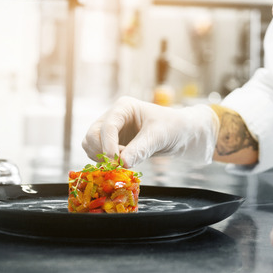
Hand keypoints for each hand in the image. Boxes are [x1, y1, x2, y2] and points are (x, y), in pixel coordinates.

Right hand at [81, 96, 218, 167]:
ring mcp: (111, 131)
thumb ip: (141, 149)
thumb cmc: (173, 127)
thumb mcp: (159, 136)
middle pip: (92, 135)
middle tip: (119, 164)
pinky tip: (123, 164)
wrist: (181, 135)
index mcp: (123, 107)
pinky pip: (97, 154)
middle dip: (103, 151)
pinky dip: (105, 162)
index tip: (116, 162)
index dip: (108, 145)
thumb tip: (122, 163)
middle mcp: (113, 117)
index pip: (107, 126)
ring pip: (91, 145)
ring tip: (125, 162)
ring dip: (102, 158)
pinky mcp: (112, 144)